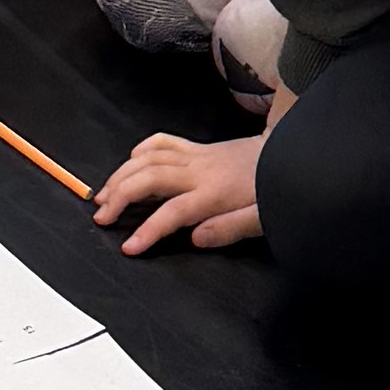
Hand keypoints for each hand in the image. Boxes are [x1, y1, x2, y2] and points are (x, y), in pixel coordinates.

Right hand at [95, 125, 267, 256]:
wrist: (288, 155)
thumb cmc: (273, 190)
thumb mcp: (261, 217)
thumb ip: (228, 229)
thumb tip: (195, 238)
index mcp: (214, 194)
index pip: (173, 212)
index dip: (148, 230)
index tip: (128, 247)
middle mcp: (199, 171)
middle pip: (148, 178)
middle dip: (119, 196)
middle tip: (101, 217)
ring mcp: (195, 156)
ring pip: (147, 158)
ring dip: (120, 175)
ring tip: (103, 196)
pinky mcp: (196, 147)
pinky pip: (161, 142)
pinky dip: (140, 150)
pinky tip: (129, 164)